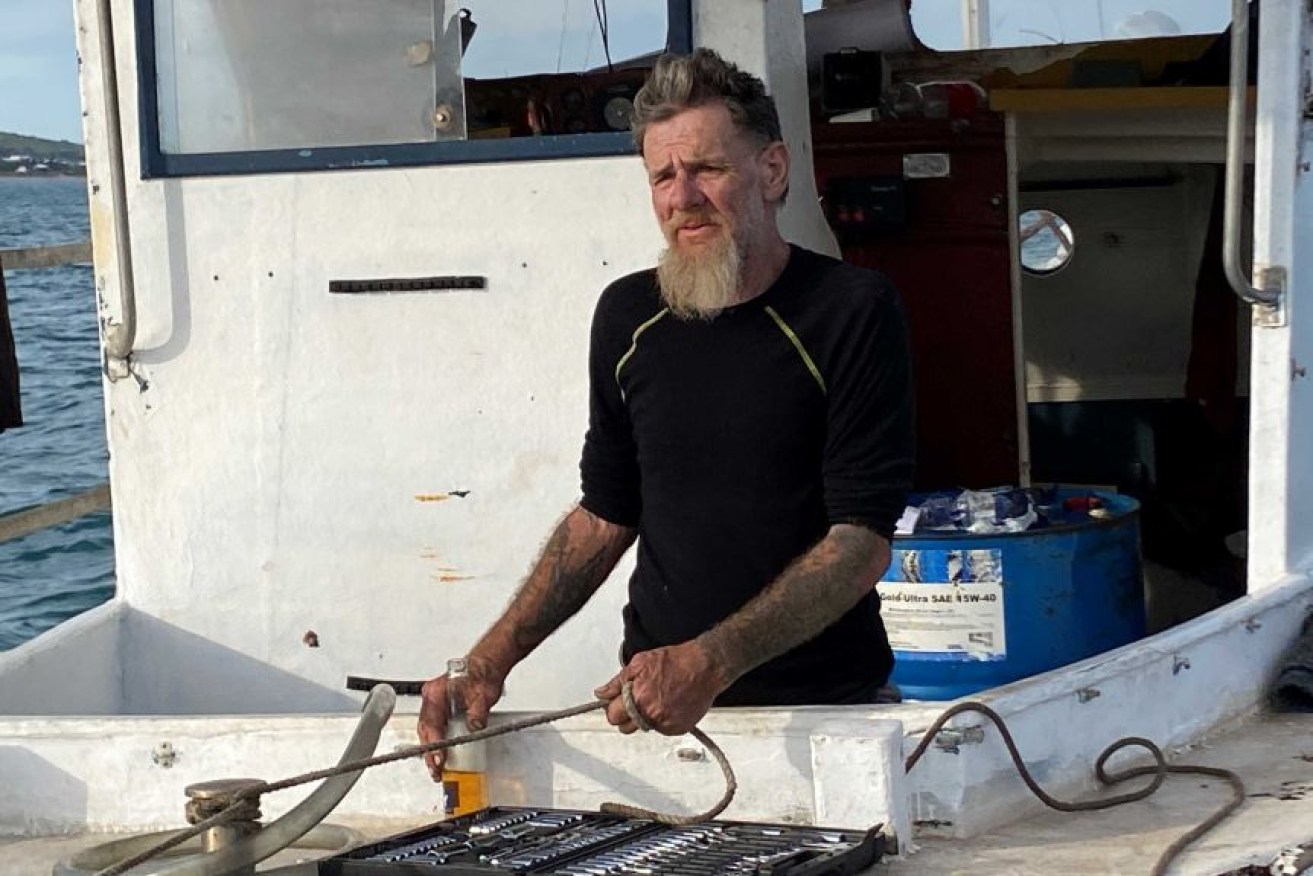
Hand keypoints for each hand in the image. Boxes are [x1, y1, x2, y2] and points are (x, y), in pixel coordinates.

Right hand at [417, 655, 504, 780]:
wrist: (486, 666)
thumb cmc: (482, 674)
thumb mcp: (484, 694)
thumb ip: (478, 711)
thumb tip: (475, 726)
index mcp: (436, 693)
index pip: (431, 724)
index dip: (434, 744)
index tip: (438, 760)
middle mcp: (431, 698)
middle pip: (425, 730)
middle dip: (430, 753)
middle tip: (437, 771)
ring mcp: (434, 704)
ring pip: (427, 731)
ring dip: (431, 750)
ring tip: (437, 769)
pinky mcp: (439, 710)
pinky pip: (434, 729)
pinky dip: (436, 743)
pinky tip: (441, 756)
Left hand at [593, 640, 725, 735]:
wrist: (705, 667)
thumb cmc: (676, 662)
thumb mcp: (640, 663)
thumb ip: (618, 682)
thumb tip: (602, 693)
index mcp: (638, 698)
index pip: (613, 716)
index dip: (614, 707)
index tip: (618, 702)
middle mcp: (651, 714)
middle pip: (625, 728)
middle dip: (626, 716)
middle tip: (636, 700)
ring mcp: (666, 724)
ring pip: (645, 728)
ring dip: (646, 717)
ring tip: (658, 697)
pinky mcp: (679, 728)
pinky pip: (662, 729)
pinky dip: (663, 719)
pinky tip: (670, 703)